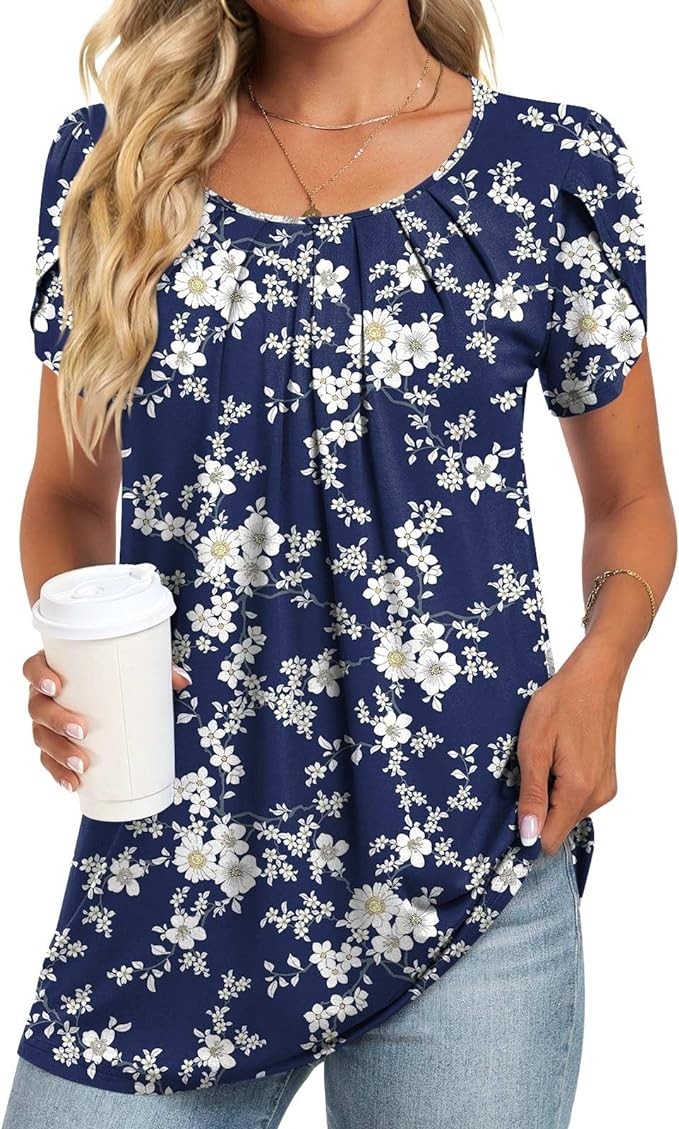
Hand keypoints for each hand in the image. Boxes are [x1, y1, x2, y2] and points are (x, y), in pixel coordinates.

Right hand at [23, 650, 191, 792]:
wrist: (111, 689)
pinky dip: (59, 773)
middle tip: (82, 731)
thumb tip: (183, 681)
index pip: (34, 667)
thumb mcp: (135, 665)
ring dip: (58, 754)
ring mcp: (47, 721)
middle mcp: (45, 695)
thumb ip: (157, 668)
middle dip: (56, 722)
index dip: (38, 676)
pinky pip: (49, 760)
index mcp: (56, 667)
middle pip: (37, 708)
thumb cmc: (116, 672)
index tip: (56, 686)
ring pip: (41, 737)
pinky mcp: (55, 744)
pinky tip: (73, 783)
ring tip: (82, 765)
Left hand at [516, 634, 623, 853]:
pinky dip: (562, 787)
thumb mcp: (534, 748)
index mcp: (580, 790)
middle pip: (559, 826)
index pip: (550, 839)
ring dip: (549, 796)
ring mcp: (605, 787)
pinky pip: (579, 797)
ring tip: (541, 762)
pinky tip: (554, 760)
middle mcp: (598, 795)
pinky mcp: (606, 778)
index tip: (510, 810)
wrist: (593, 677)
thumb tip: (529, 835)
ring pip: (568, 812)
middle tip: (524, 775)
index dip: (527, 831)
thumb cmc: (560, 703)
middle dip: (537, 810)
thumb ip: (531, 795)